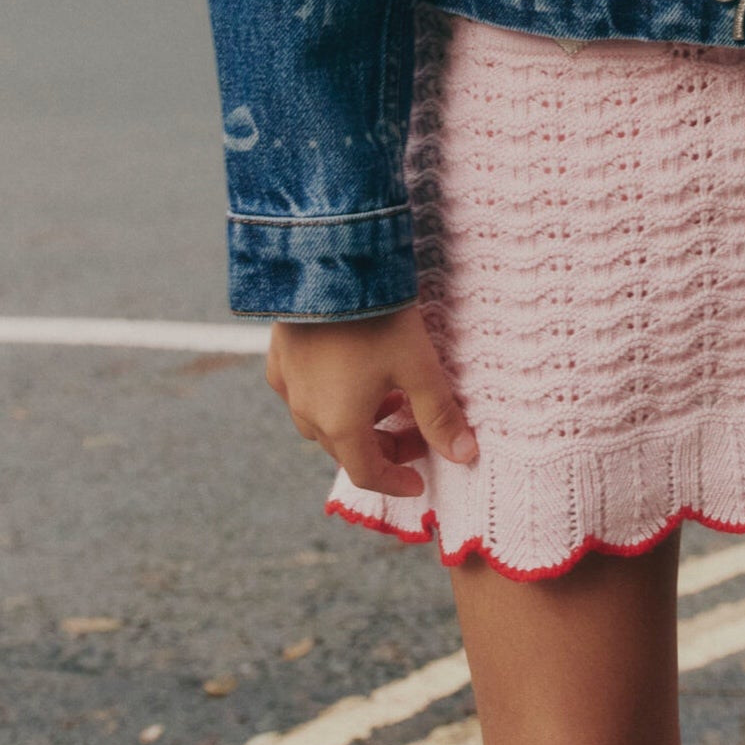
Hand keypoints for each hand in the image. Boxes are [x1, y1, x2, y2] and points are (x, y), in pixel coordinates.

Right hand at [265, 303, 477, 496]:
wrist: (327, 263)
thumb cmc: (377, 319)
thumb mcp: (418, 366)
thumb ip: (440, 414)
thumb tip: (465, 454)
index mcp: (340, 424)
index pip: (367, 473)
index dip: (395, 481)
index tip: (418, 480)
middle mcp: (307, 412)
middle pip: (346, 448)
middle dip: (383, 448)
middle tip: (415, 433)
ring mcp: (289, 384)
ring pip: (320, 423)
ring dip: (355, 423)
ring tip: (386, 399)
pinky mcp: (279, 356)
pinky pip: (299, 392)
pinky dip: (325, 397)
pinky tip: (342, 376)